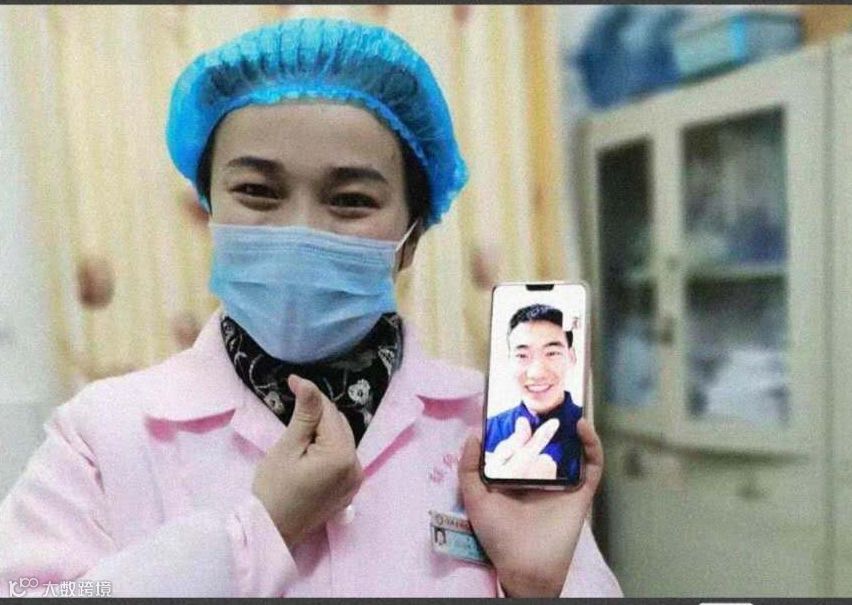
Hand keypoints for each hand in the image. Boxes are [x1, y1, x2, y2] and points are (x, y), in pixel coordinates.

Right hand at [252, 375, 363, 548]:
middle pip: (339, 425)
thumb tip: (307, 382)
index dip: (311, 397)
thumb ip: (304, 414)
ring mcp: (355, 480)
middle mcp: (356, 466)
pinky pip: (342, 457)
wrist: (271, 531)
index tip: (292, 382)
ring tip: (299, 434)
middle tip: (293, 412)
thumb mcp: (287, 447)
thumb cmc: (273, 489)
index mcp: (342, 455)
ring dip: (324, 430)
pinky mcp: (350, 489)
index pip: (330, 413)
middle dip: (318, 415)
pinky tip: (310, 451)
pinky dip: (328, 448)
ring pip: (342, 439)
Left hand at [459, 418, 604, 596]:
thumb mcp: (475, 498)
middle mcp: (540, 475)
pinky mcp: (581, 491)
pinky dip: (592, 444)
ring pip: (572, 447)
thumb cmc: (498, 535)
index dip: (518, 425)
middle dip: (544, 420)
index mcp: (516, 475)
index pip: (519, 443)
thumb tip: (473, 435)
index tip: (513, 406)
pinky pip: (592, 464)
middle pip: (546, 440)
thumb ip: (468, 468)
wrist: (524, 565)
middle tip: (540, 400)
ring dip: (571, 426)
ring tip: (565, 406)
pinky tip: (582, 427)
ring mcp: (563, 482)